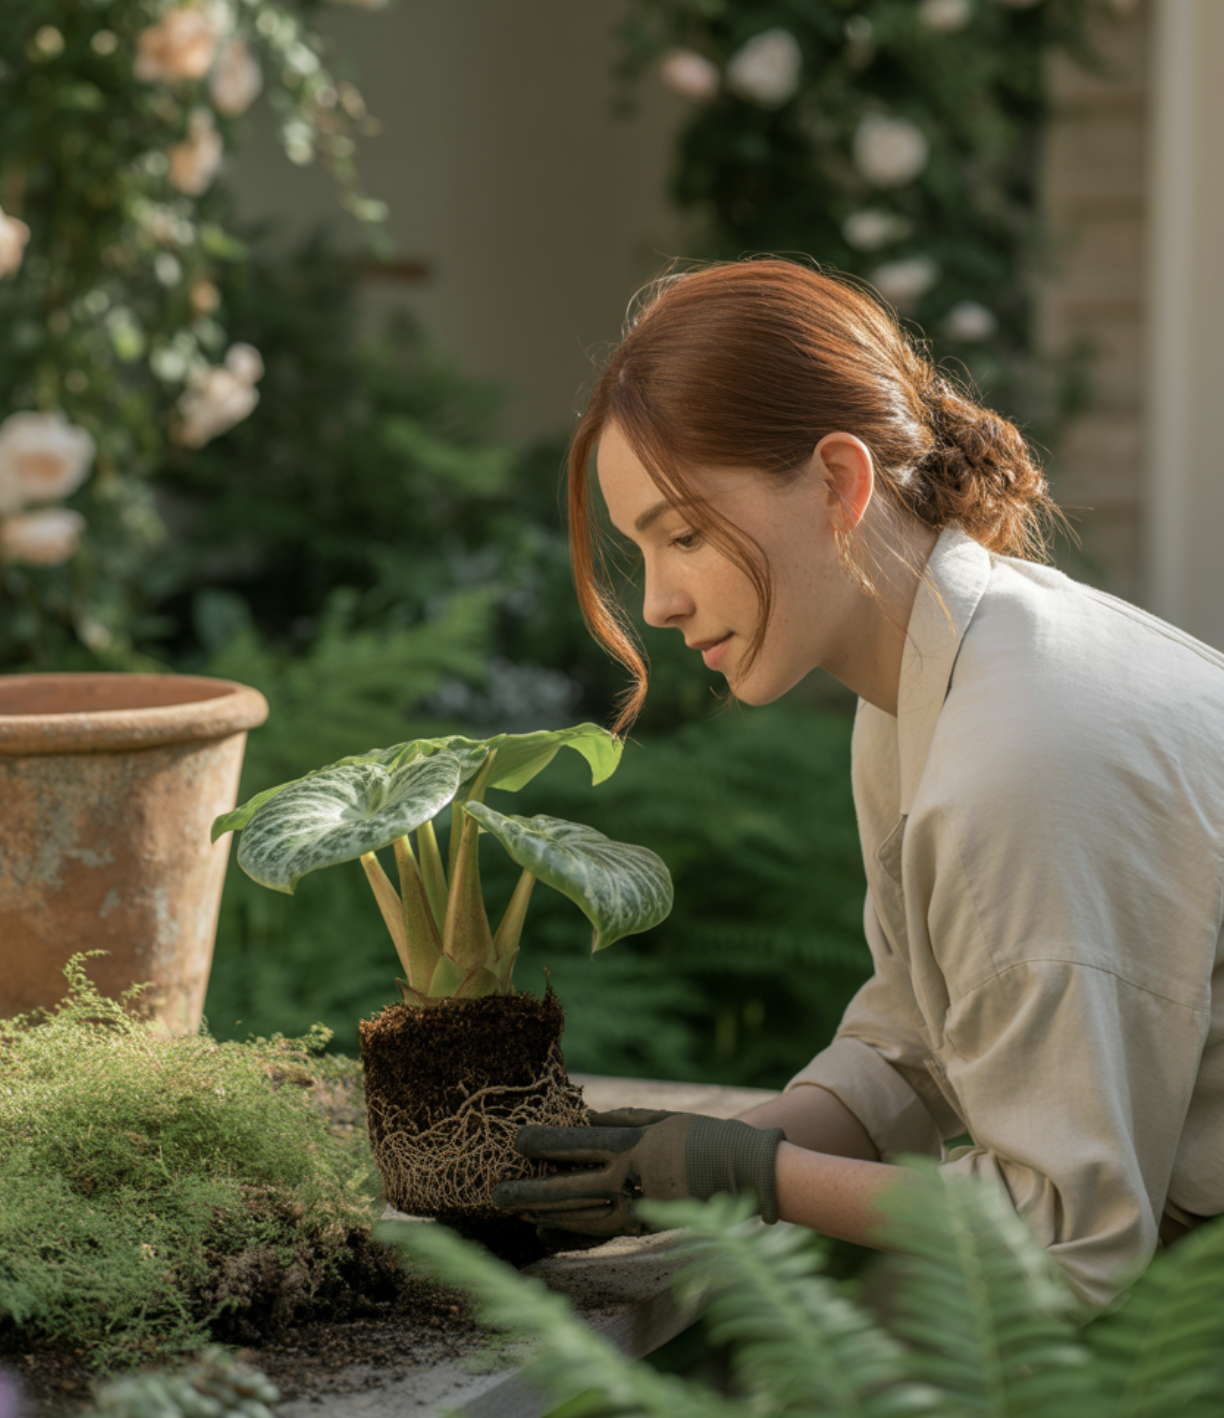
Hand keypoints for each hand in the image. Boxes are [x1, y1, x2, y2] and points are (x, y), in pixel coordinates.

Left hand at [492, 1109, 785, 1237]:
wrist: (743, 1173)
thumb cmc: (701, 1137)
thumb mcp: (660, 1118)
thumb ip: (620, 1119)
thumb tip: (583, 1118)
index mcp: (633, 1146)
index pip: (577, 1145)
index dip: (545, 1142)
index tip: (517, 1141)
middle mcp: (629, 1180)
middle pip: (569, 1188)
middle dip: (530, 1192)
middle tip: (498, 1194)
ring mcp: (636, 1208)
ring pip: (579, 1216)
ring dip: (545, 1215)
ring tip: (517, 1214)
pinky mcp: (643, 1226)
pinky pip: (599, 1230)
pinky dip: (571, 1231)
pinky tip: (549, 1231)